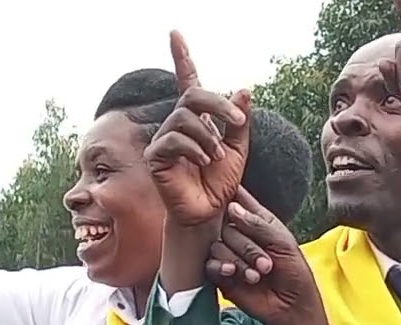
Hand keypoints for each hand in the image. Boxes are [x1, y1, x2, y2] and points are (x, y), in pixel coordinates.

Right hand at [144, 31, 251, 225]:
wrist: (210, 213)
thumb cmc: (221, 183)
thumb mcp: (239, 150)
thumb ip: (240, 122)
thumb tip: (244, 89)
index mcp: (197, 120)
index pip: (188, 83)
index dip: (181, 58)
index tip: (175, 34)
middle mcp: (177, 125)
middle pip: (193, 96)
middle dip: (218, 105)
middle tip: (239, 122)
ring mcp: (164, 139)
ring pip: (185, 118)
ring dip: (210, 134)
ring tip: (219, 156)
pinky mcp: (156, 156)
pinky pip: (175, 139)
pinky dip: (196, 148)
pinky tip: (205, 162)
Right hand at [205, 188, 322, 324]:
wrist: (291, 306)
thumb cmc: (294, 272)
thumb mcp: (283, 243)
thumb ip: (258, 224)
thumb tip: (232, 207)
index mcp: (257, 220)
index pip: (237, 199)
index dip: (231, 197)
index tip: (230, 201)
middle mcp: (240, 234)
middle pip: (225, 225)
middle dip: (246, 246)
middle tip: (266, 264)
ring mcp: (229, 253)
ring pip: (218, 245)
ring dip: (239, 260)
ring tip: (258, 275)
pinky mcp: (221, 274)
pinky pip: (211, 264)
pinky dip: (223, 267)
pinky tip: (234, 273)